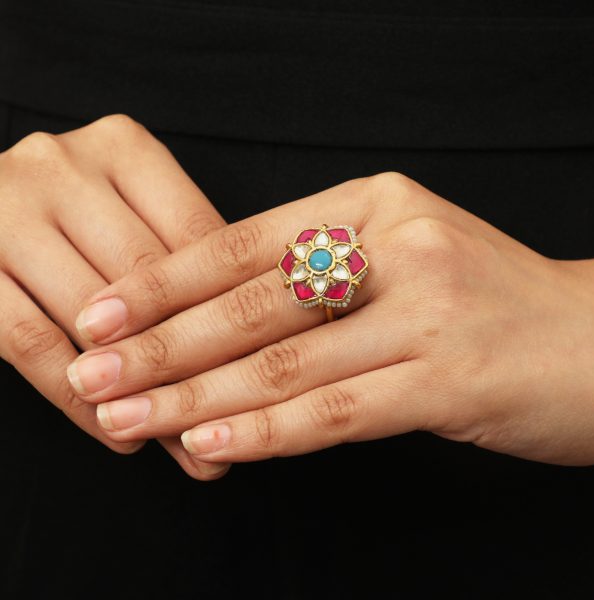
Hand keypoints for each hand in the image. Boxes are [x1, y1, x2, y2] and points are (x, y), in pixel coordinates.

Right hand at [0, 114, 229, 478]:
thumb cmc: (71, 221)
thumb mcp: (128, 217)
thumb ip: (179, 266)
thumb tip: (245, 348)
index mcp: (123, 147)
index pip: (198, 239)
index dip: (232, 312)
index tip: (263, 369)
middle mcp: (63, 163)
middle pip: (150, 280)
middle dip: (195, 361)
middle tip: (232, 423)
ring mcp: (5, 205)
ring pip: (93, 316)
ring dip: (142, 390)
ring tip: (181, 441)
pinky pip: (31, 341)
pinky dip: (77, 398)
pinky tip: (114, 431)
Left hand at [68, 172, 593, 470]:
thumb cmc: (487, 302)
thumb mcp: (399, 259)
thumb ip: (318, 278)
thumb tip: (215, 321)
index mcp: (373, 203)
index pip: (243, 242)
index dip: (164, 282)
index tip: (99, 317)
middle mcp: (397, 244)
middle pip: (252, 301)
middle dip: (161, 345)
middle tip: (93, 376)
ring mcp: (428, 308)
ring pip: (284, 361)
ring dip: (196, 397)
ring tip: (128, 419)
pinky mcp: (451, 377)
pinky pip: (337, 410)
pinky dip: (267, 431)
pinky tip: (210, 445)